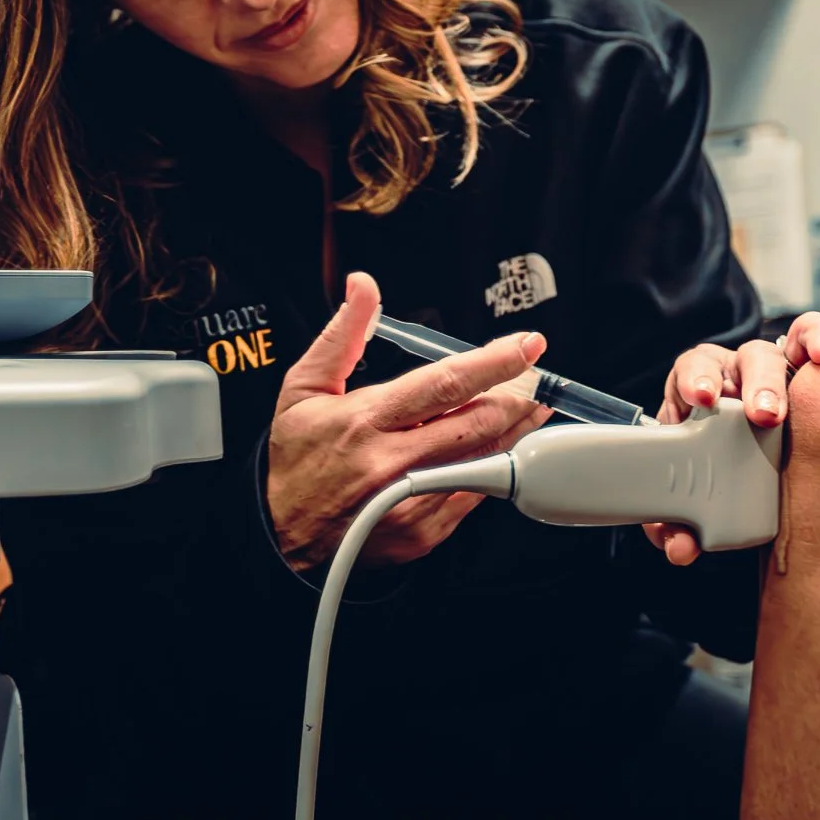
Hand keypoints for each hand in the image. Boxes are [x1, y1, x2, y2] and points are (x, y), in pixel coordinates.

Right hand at [268, 271, 552, 567]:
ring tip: (531, 407)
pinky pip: (472, 496)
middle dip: (517, 398)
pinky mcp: (423, 531)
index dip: (493, 363)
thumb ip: (343, 334)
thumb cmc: (296, 458)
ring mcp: (412, 502)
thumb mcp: (303, 387)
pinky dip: (490, 468)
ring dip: (515, 431)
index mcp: (366, 421)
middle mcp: (393, 462)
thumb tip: (364, 286)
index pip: (444, 384)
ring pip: (484, 460)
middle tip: (536, 378)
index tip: (527, 346)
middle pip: (477, 424)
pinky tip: (498, 449)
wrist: (283, 533)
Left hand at [641, 295, 819, 564]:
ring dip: (816, 339)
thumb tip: (680, 549)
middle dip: (762, 383)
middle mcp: (745, 370)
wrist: (739, 472)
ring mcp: (787, 366)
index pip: (696, 366)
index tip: (702, 400)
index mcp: (705, 388)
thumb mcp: (690, 497)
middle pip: (753, 358)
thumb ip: (678, 521)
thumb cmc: (712, 477)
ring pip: (798, 337)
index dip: (698, 379)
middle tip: (766, 415)